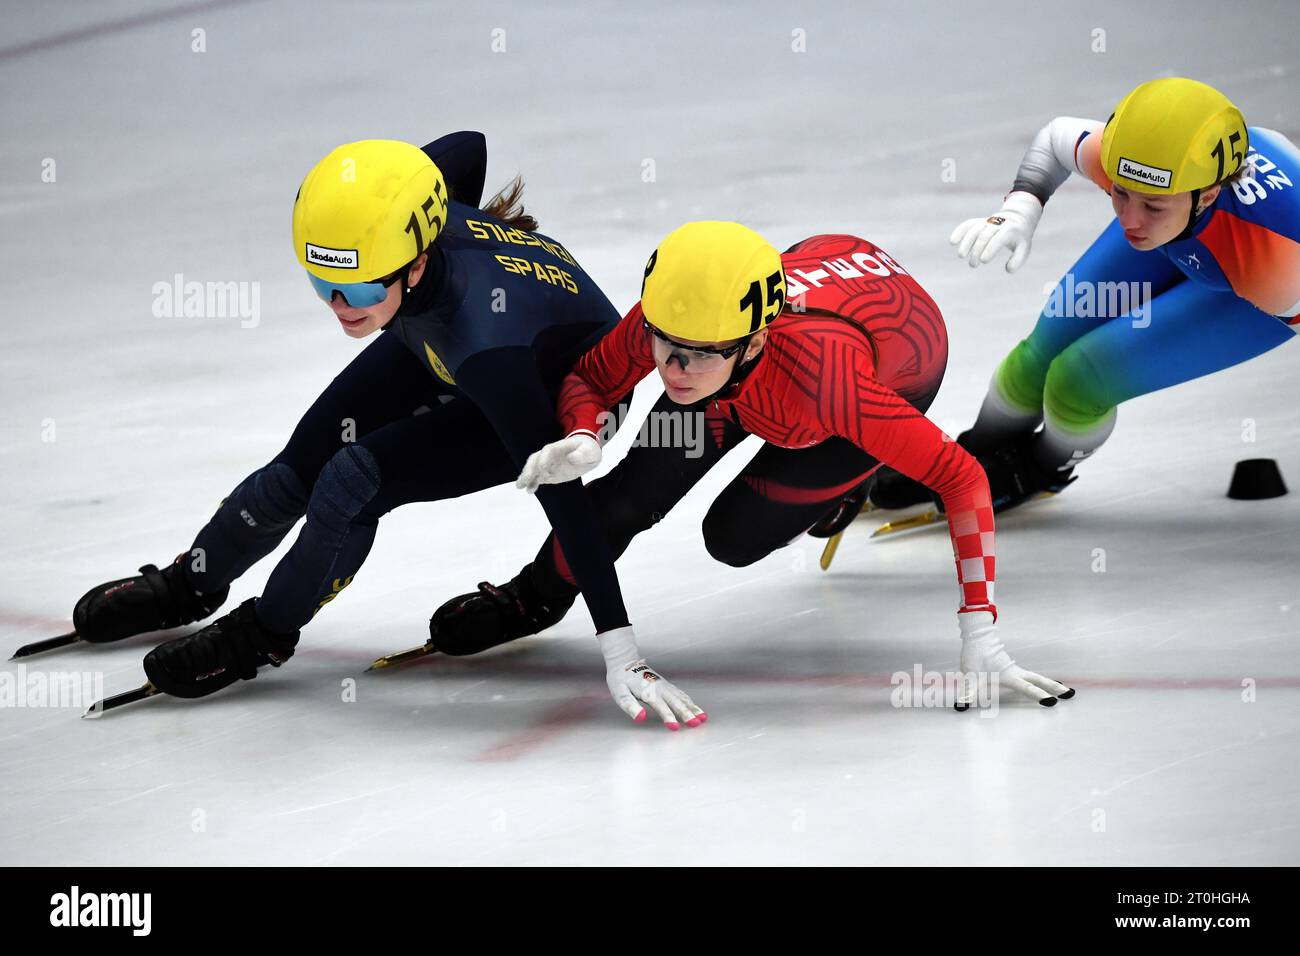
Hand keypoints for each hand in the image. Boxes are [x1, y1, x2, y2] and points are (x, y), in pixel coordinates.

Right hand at [516, 432, 601, 493]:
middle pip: (535, 459)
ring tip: (520, 486)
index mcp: (559, 447)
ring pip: (533, 468)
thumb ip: (582, 454)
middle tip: (525, 479)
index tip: (542, 468)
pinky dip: (532, 484)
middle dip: (530, 469)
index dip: (544, 459)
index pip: (548, 451)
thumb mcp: (590, 451)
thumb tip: (572, 459)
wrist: (586, 453)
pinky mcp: (548, 473)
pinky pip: (537, 478)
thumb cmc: (588, 450)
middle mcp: (550, 455)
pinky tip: (529, 491)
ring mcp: (547, 464)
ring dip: (526, 476)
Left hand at [598, 626, 705, 729]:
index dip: (668, 717)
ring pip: (682, 698)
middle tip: (697, 724)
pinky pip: (681, 694)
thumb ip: (630, 706)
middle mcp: (660, 688)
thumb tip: (640, 718)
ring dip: (693, 708)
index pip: (661, 706)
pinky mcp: (666, 685)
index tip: (675, 728)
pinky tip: (696, 708)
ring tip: (703, 718)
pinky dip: (690, 702)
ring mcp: (665, 686)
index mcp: (649, 691)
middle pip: (676, 703)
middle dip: (687, 714)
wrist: (624, 661)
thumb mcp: (619, 693)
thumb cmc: (620, 679)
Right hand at [949, 191, 1042, 272]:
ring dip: (966, 242)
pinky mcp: (979, 222)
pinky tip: (952, 241)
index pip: (998, 239)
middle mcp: (997, 224)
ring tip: (961, 256)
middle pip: (984, 236)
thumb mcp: (1024, 248)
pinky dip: (960, 231)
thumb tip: (1008, 269)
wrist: (1018, 219)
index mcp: (1010, 230)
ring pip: (974, 229)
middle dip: (977, 250)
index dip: (990, 249)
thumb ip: (1018, 260)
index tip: (984, 261)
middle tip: (973, 265)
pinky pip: (968, 224)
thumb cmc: (1019, 238)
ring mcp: (987, 222)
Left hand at [956, 611, 1073, 708]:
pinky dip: (1039, 679)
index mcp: (1009, 675)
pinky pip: (1029, 675)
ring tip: (1062, 689)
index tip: (1052, 702)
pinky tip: (1041, 683)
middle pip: (1039, 680)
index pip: (1027, 688)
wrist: (977, 636)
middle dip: (1054, 687)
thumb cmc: (974, 655)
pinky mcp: (1011, 667)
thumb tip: (960, 705)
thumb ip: (968, 692)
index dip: (1039, 696)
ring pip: (1036, 676)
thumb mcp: (970, 676)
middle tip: (1070, 694)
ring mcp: (1014, 669)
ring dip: (1049, 683)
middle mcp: (1015, 672)